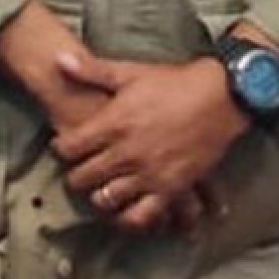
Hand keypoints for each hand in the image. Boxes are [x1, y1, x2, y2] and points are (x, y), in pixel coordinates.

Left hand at [52, 53, 248, 231]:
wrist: (219, 97)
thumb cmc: (172, 83)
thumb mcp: (129, 72)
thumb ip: (91, 70)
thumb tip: (58, 59)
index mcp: (112, 125)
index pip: (68, 148)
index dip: (60, 149)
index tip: (62, 147)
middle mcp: (127, 153)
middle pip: (83, 178)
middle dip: (75, 177)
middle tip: (77, 173)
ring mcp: (149, 173)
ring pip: (108, 199)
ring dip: (99, 198)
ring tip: (99, 192)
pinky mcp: (173, 188)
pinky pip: (145, 216)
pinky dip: (132, 219)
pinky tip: (127, 214)